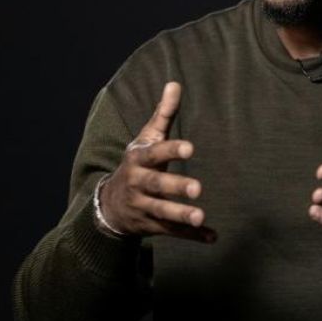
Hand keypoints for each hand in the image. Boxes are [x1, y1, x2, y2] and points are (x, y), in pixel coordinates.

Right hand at [98, 82, 215, 242]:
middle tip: (198, 188)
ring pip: (162, 213)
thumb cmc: (137, 164)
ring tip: (201, 216)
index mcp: (138, 159)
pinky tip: (212, 236)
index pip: (154, 154)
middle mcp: (137, 184)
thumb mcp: (146, 139)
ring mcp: (142, 207)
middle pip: (156, 185)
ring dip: (181, 215)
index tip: (191, 148)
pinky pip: (172, 232)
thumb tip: (175, 83)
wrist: (109, 204)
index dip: (171, 150)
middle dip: (175, 187)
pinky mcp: (150, 226)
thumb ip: (163, 114)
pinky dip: (191, 236)